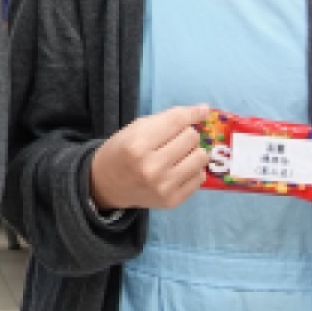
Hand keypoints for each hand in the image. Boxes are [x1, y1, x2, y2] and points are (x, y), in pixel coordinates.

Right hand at [88, 105, 211, 212]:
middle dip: (186, 134)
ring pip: (201, 157)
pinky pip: (200, 177)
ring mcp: (163, 186)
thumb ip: (168, 118)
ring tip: (180, 154)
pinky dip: (193, 170)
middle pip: (192, 138)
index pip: (177, 121)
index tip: (203, 110)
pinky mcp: (172, 200)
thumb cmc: (122, 151)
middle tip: (175, 139)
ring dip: (193, 152)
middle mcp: (151, 167)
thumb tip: (204, 110)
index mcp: (138, 145)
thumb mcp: (136, 128)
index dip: (193, 113)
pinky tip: (179, 169)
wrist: (107, 185)